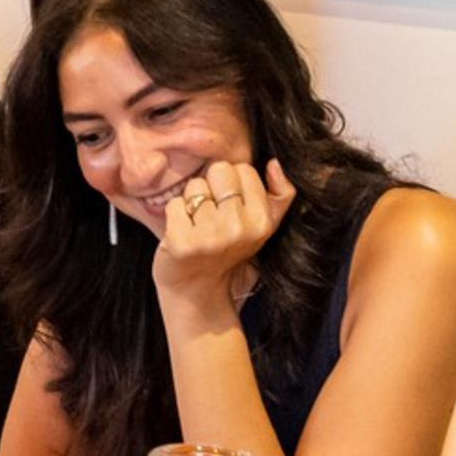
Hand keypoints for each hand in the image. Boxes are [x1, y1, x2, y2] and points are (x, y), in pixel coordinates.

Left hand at [152, 159, 292, 299]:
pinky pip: (174, 204)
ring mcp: (210, 236)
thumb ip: (280, 195)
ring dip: (192, 203)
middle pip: (219, 170)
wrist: (197, 292)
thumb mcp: (264, 227)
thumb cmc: (229, 251)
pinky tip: (182, 234)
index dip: (233, 185)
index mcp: (262, 222)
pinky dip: (174, 216)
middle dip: (212, 188)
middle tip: (211, 216)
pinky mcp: (181, 242)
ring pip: (194, 186)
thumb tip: (274, 163)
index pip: (243, 169)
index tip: (230, 208)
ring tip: (197, 226)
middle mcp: (238, 228)